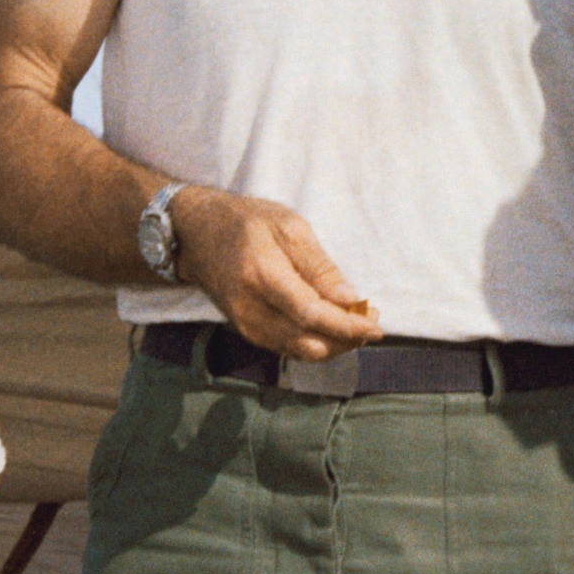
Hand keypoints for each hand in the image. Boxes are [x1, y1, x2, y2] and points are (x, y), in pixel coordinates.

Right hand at [167, 187, 380, 362]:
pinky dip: (316, 342)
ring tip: (356, 321)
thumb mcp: (289, 227)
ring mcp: (246, 325)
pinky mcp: (247, 332)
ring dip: (334, 344)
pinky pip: (289, 348)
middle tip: (371, 319)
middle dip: (347, 338)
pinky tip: (331, 325)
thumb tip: (350, 299)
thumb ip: (320, 266)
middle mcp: (250, 308)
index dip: (347, 326)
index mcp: (261, 276)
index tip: (376, 325)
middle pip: (309, 342)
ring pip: (301, 352)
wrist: (198, 233)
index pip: (311, 315)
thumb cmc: (247, 222)